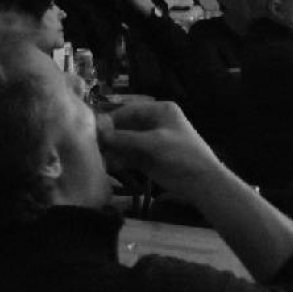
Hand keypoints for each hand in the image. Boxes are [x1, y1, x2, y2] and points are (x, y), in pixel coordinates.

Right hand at [97, 100, 221, 195]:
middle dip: (111, 135)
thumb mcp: (154, 142)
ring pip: (125, 142)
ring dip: (112, 148)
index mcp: (160, 111)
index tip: (94, 128)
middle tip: (92, 143)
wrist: (201, 181)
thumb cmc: (181, 153)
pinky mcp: (147, 159)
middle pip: (126, 126)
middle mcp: (153, 123)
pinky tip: (107, 164)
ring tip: (96, 154)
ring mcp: (150, 142)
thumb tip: (100, 133)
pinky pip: (129, 156)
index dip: (112, 118)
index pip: (130, 110)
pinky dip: (119, 159)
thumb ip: (126, 138)